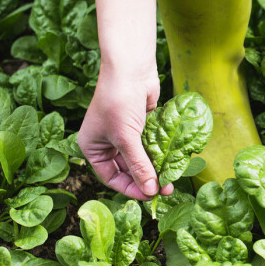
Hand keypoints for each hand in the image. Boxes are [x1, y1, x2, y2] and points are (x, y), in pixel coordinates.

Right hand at [78, 65, 173, 199]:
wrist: (131, 69)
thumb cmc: (119, 101)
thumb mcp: (126, 138)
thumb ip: (139, 165)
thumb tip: (151, 190)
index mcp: (93, 147)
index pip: (111, 177)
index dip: (130, 188)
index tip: (149, 196)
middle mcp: (107, 142)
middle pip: (128, 170)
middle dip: (146, 179)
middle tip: (164, 190)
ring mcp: (125, 134)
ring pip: (141, 159)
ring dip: (155, 169)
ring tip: (171, 180)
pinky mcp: (142, 126)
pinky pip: (151, 146)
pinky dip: (160, 154)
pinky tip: (171, 163)